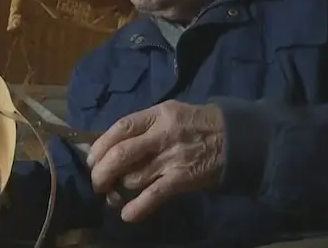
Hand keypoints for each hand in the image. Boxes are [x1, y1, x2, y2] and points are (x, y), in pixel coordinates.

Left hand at [87, 100, 224, 221]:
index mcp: (158, 114)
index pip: (121, 128)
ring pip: (133, 177)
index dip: (101, 144)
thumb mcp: (171, 113)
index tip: (92, 158)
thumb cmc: (198, 124)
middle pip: (120, 154)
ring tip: (114, 195)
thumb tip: (113, 143)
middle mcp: (162, 135)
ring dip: (118, 189)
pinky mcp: (181, 179)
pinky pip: (153, 196)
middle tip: (97, 182)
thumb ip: (145, 125)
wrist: (235, 138)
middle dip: (102, 171)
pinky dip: (137, 208)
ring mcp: (171, 158)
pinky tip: (127, 214)